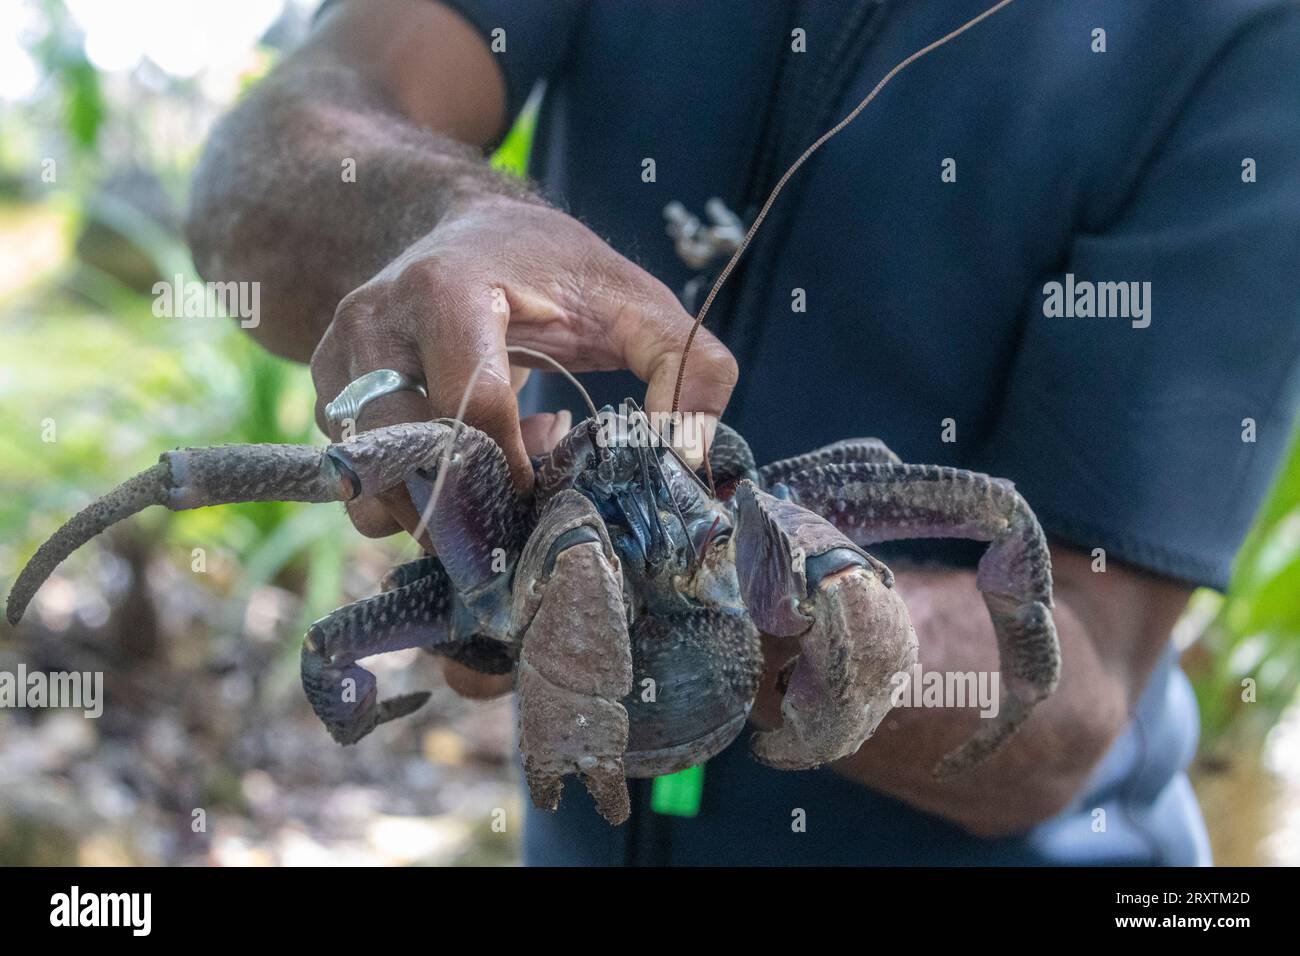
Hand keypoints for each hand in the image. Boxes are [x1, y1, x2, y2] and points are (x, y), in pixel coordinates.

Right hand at [310, 192, 737, 541]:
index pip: (470, 408)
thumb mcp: (636, 302)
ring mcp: (341, 357)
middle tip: (521, 510)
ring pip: (370, 477)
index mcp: (449, 292)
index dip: (513, 470)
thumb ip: (689, 365)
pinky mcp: (328, 387)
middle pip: (404, 452)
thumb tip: (688, 454)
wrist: (469, 229)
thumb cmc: (556, 271)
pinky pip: (360, 474)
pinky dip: (414, 490)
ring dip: (439, 501)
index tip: (549, 494)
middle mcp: (376, 322)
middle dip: (467, 501)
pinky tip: (467, 456)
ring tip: (497, 468)